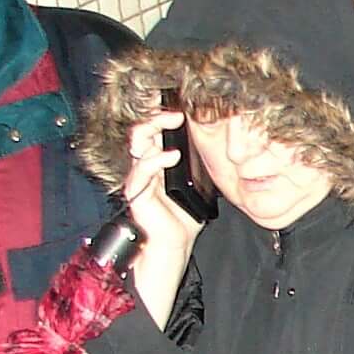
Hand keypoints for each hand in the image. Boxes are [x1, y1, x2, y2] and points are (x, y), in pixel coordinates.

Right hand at [121, 110, 199, 316]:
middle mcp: (145, 168)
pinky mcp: (137, 193)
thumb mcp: (197, 186)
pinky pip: (141, 170)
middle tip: (175, 113)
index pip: (155, 134)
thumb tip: (216, 148)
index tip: (179, 106)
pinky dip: (156, 160)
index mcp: (158, 164)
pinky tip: (171, 156)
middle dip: (156, 117)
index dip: (161, 117)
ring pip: (138, 144)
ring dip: (153, 129)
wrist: (174, 246)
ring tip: (172, 122)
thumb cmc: (183, 219)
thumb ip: (198, 168)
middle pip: (142, 133)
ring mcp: (139, 179)